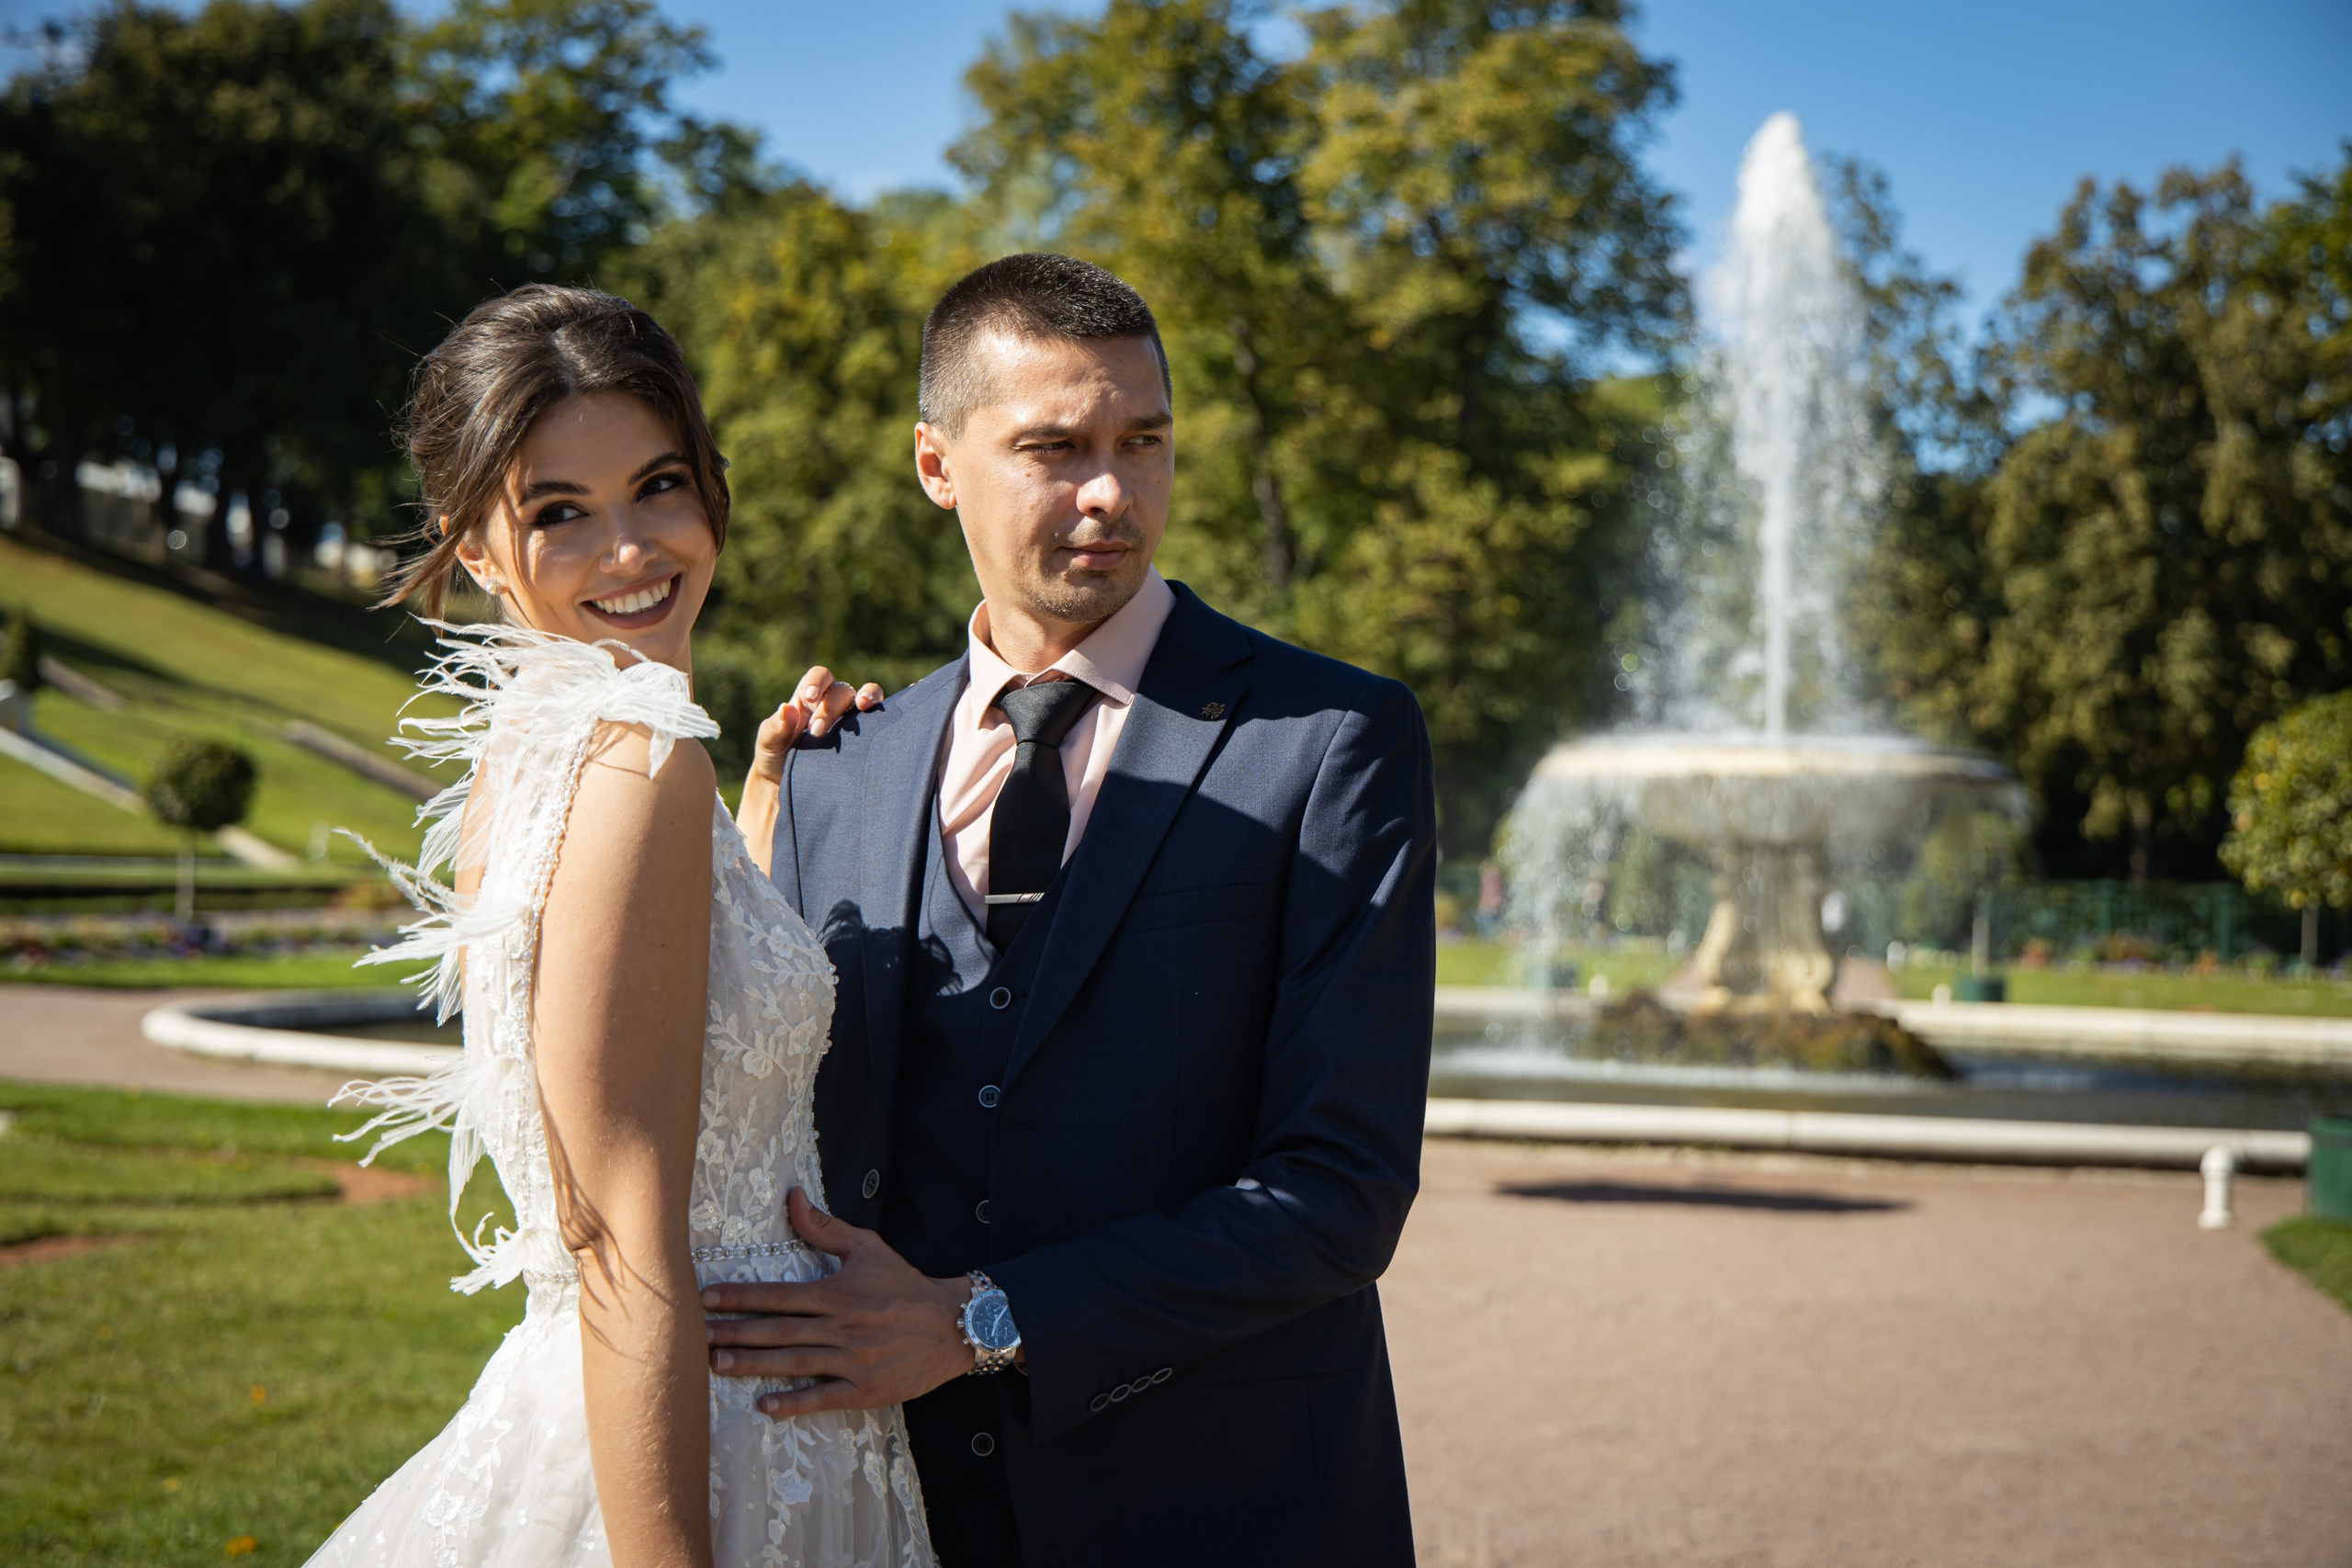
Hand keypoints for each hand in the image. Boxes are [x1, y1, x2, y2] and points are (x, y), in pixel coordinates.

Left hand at [702, 1188, 974, 1418]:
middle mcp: (842, 1327)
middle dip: (733, 1333)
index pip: (779, 1295)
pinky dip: (794, 1402)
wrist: (954, 1325)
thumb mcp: (869, 1248)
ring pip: (794, 1363)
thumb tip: (793, 1196)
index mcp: (838, 1292)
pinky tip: (765, 1405)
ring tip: (716, 1365)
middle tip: (694, 1337)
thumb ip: (825, 1227)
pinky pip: (823, 1398)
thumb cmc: (906, 1285)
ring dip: (752, 1365)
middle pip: (778, 1330)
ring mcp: (853, 1361)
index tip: (705, 1298)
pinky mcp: (865, 1390)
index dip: (740, 1296)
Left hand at [752, 667, 882, 778]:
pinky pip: (878, 718)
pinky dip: (882, 712)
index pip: (820, 675)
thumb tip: (786, 708)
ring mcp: (849, 719)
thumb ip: (775, 727)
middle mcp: (832, 703)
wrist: (790, 786)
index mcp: (808, 698)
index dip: (817, 681)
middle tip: (816, 733)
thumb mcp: (768, 743)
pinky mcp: (863, 736)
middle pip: (840, 690)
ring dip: (868, 696)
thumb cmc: (777, 758)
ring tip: (864, 706)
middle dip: (830, 708)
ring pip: (866, 696)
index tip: (811, 697)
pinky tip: (880, 721)